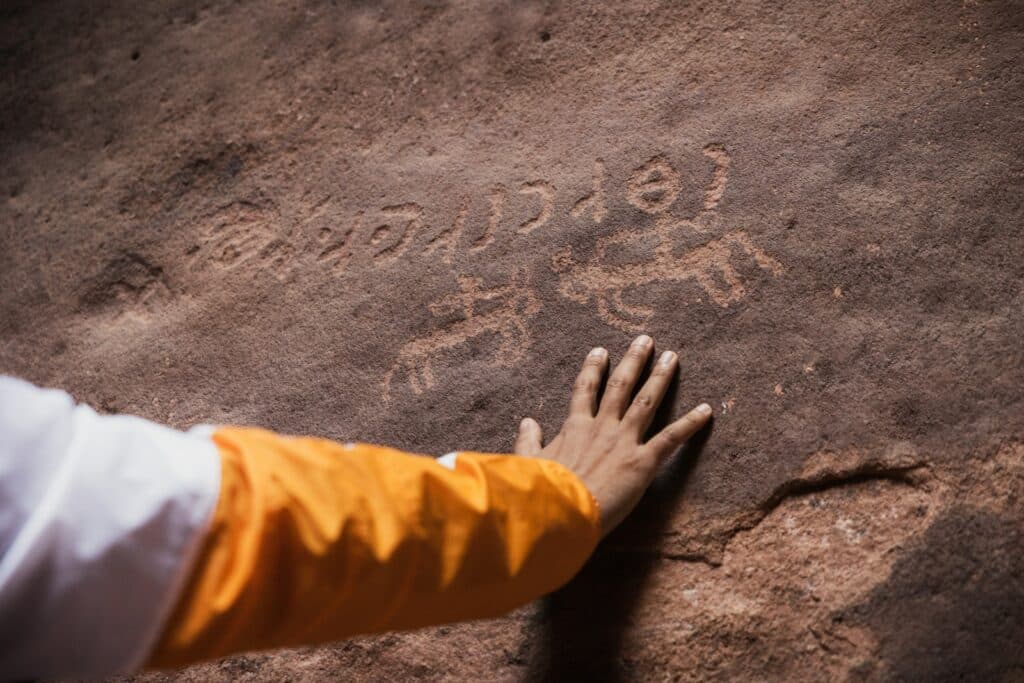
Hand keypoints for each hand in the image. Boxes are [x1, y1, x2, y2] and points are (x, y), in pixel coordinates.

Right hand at [514, 335, 711, 536]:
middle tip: (645, 341)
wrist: (560, 512)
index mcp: (575, 427)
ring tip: (672, 357)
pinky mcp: (642, 462)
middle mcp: (602, 427)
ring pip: (646, 401)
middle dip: (633, 361)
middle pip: (620, 386)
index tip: (600, 351)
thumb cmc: (542, 492)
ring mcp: (624, 441)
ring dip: (661, 378)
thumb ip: (529, 441)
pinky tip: (707, 410)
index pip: (585, 390)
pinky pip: (671, 438)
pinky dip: (690, 423)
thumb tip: (527, 422)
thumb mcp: (529, 462)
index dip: (593, 369)